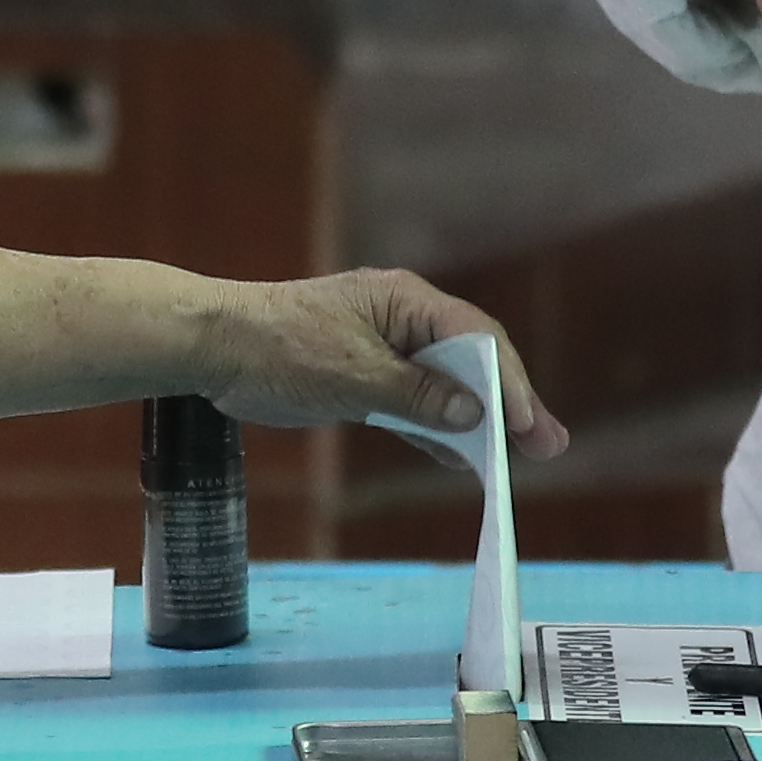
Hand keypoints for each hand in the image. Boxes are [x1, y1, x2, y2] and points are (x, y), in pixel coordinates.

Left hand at [195, 273, 571, 459]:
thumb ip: (417, 396)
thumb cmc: (279, 348)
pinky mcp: (364, 377)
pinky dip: (437, 431)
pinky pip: (414, 404)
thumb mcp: (354, 376)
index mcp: (405, 300)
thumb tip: (473, 412)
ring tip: (522, 457)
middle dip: (509, 403)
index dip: (509, 383)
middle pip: (469, 362)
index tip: (529, 425)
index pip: (475, 339)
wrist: (213, 346)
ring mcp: (384, 348)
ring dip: (478, 421)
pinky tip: (464, 460)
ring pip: (445, 386)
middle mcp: (402, 319)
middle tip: (548, 445)